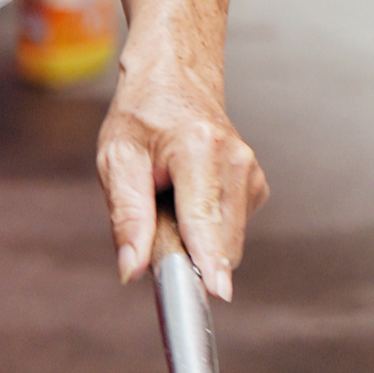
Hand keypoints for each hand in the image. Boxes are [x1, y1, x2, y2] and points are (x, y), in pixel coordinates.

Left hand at [95, 34, 266, 301]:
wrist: (175, 79)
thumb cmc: (142, 116)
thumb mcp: (116, 159)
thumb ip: (126, 216)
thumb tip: (131, 269)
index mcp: (199, 148)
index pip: (203, 217)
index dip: (207, 259)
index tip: (217, 293)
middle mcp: (237, 160)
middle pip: (219, 240)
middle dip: (185, 250)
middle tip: (153, 216)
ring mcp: (253, 173)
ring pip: (227, 241)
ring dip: (194, 238)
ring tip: (170, 197)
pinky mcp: (257, 186)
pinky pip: (230, 230)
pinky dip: (207, 227)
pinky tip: (189, 196)